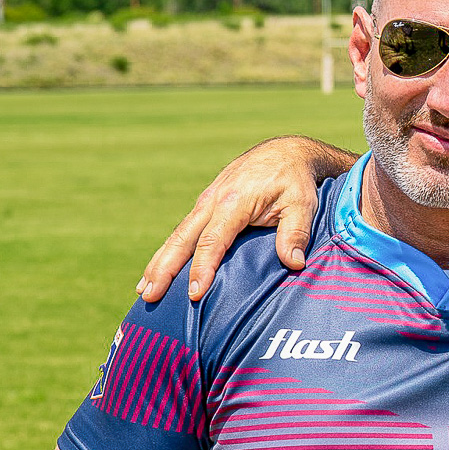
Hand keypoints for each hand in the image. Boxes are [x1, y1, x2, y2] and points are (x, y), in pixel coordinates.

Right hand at [137, 137, 354, 301]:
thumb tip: (295, 263)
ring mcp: (207, 201)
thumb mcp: (303, 204)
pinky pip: (185, 229)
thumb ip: (297, 232)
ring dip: (160, 261)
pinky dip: (170, 250)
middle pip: (183, 239)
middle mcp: (213, 200)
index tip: (194, 294)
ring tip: (145, 289)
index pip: (212, 241)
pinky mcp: (207, 203)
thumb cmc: (295, 180)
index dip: (202, 268)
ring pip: (178, 234)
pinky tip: (160, 269)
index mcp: (234, 202)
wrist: (285, 152)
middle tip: (150, 296)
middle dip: (164, 269)